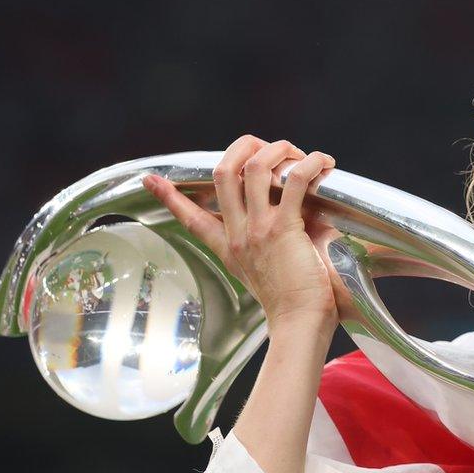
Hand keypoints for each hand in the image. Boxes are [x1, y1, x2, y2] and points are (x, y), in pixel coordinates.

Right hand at [142, 135, 338, 331]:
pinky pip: (295, 180)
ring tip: (300, 153)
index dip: (170, 196)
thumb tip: (286, 233)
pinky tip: (323, 163)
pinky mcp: (284, 228)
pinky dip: (310, 164)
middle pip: (223, 172)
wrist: (299, 326)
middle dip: (245, 146)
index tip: (151, 180)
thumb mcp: (262, 277)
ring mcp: (258, 229)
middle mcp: (239, 234)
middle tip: (271, 146)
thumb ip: (263, 252)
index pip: (191, 217)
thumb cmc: (293, 306)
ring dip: (279, 149)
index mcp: (229, 247)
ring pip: (255, 167)